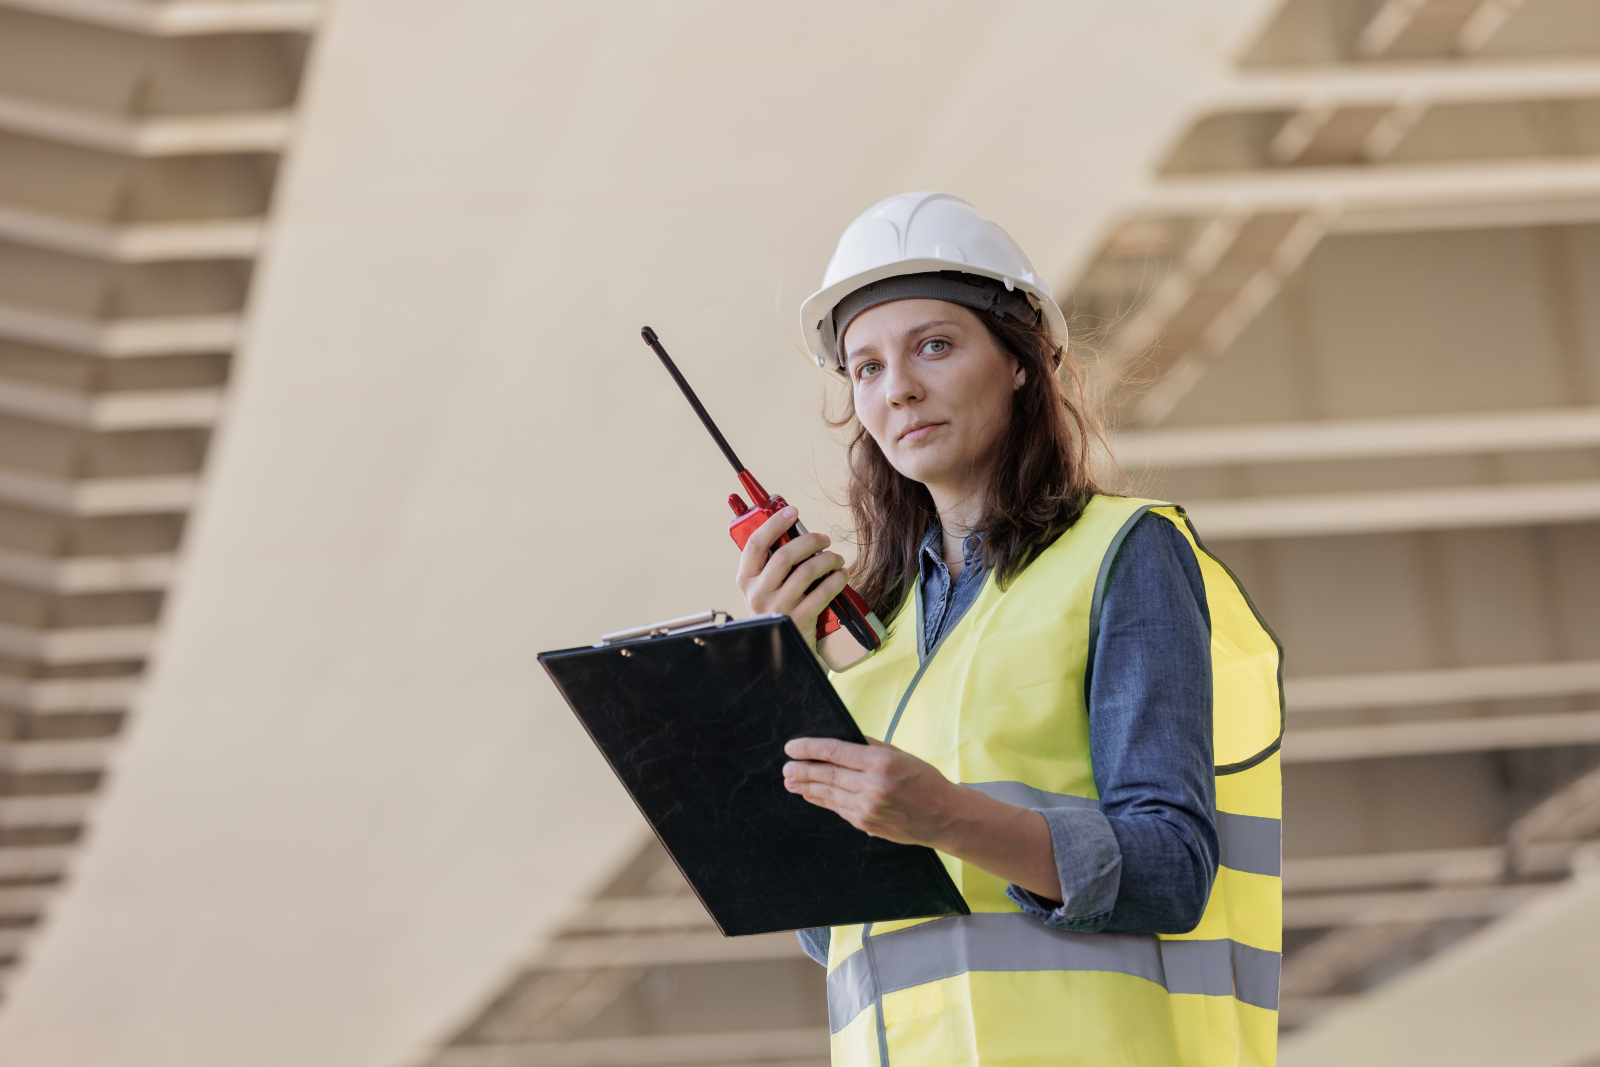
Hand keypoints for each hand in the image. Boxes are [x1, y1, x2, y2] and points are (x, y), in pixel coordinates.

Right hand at [736, 506, 846, 652]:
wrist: (784, 651)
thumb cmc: (779, 610)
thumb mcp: (765, 588)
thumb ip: (772, 564)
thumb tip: (795, 531)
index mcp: (746, 580)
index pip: (755, 544)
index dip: (774, 524)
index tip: (792, 511)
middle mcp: (757, 594)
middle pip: (784, 556)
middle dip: (809, 541)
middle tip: (824, 539)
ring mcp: (777, 608)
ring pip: (806, 572)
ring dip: (827, 560)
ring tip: (836, 558)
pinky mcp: (797, 620)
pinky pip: (821, 593)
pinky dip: (836, 580)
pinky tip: (842, 575)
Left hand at [782, 736, 1064, 900]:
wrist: (944, 816)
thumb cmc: (925, 780)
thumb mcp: (900, 755)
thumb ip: (870, 747)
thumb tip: (842, 740)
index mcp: (881, 763)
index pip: (835, 752)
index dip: (810, 749)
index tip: (792, 747)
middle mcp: (872, 786)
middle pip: (827, 775)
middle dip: (803, 770)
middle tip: (786, 767)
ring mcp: (868, 808)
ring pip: (829, 794)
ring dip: (807, 787)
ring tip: (791, 781)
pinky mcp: (866, 824)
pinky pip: (838, 809)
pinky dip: (823, 801)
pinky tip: (812, 795)